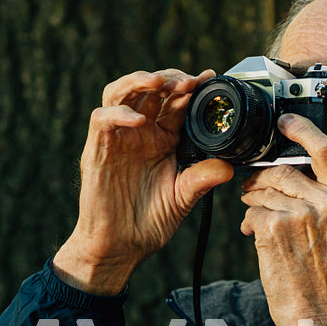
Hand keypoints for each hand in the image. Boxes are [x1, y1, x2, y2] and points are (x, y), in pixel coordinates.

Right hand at [54, 69, 234, 293]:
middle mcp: (140, 133)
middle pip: (149, 90)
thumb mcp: (183, 197)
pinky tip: (139, 120)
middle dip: (169, 79)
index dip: (191, 89)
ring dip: (139, 82)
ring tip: (159, 82)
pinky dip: (119, 114)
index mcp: (162, 139)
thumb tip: (229, 168)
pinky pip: (102, 120)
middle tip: (188, 81)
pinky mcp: (97, 150)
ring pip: (120, 93)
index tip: (209, 79)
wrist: (122, 247)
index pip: (175, 104)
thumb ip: (203, 178)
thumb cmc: (149, 222)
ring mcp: (118, 139)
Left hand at [241, 114, 326, 325]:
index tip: (285, 122)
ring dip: (254, 202)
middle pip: (284, 171)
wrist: (324, 318)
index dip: (302, 130)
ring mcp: (301, 214)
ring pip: (264, 190)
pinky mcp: (275, 229)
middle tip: (252, 189)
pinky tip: (256, 238)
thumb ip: (326, 202)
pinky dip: (250, 224)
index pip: (326, 150)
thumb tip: (292, 179)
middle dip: (262, 178)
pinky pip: (253, 213)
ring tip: (257, 221)